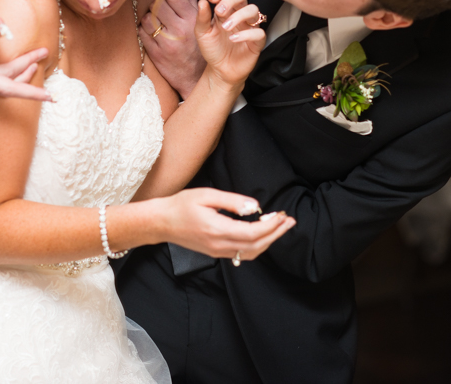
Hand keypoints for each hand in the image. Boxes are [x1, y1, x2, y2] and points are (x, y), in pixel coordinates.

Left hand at [139, 0, 206, 98]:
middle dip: (157, 6)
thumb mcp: (199, 20)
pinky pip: (142, 34)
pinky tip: (150, 33)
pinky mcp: (156, 54)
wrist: (195, 77)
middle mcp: (180, 31)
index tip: (168, 1)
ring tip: (155, 22)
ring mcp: (167, 43)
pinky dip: (143, 31)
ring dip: (148, 18)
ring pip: (147, 19)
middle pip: (158, 5)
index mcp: (193, 20)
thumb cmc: (197, 44)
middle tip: (160, 12)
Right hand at [161, 188, 295, 261]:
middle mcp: (219, 245)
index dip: (271, 226)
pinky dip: (257, 246)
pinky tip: (263, 235)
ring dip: (268, 241)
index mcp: (217, 230)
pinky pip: (241, 254)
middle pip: (256, 246)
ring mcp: (217, 251)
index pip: (253, 233)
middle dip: (276, 234)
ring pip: (250, 253)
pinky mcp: (215, 252)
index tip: (281, 214)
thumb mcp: (206, 196)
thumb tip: (254, 207)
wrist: (161, 222)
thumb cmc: (181, 205)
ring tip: (280, 228)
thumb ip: (232, 201)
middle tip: (289, 221)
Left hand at [195, 0, 265, 89]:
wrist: (220, 70)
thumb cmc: (213, 49)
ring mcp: (249, 27)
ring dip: (239, 16)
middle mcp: (239, 15)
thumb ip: (202, 18)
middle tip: (220, 11)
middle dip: (231, 0)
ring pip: (253, 10)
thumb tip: (203, 1)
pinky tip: (233, 39)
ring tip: (226, 27)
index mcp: (226, 11)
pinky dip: (246, 34)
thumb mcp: (202, 33)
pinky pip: (259, 33)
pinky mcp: (257, 42)